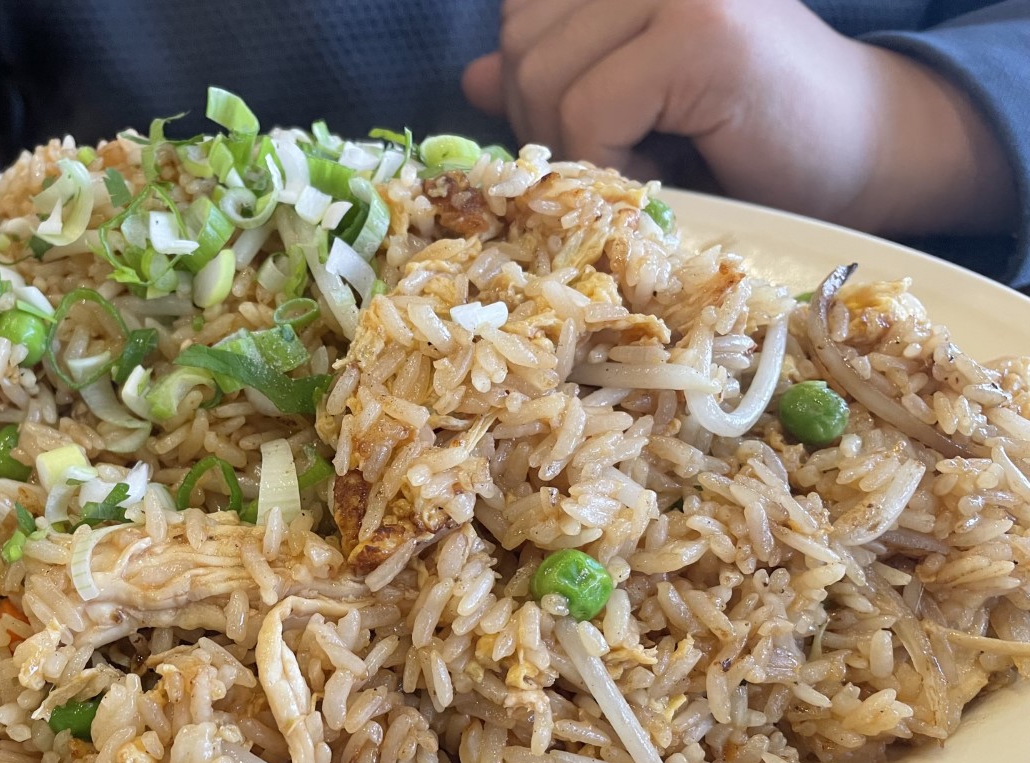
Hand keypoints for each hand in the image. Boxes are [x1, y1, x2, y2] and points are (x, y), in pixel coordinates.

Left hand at [462, 0, 1013, 236]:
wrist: (868, 153)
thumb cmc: (749, 132)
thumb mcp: (633, 99)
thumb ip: (557, 76)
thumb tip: (472, 79)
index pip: (521, 11)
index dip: (533, 81)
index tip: (593, 123)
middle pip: (521, 44)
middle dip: (551, 121)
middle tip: (627, 151)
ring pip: (542, 79)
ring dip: (584, 148)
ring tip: (652, 156)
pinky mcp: (701, 32)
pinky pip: (588, 112)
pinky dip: (610, 163)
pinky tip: (665, 169)